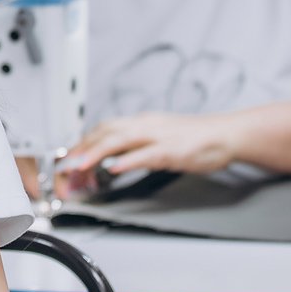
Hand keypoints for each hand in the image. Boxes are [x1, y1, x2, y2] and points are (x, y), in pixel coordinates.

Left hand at [56, 111, 252, 195]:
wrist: (226, 134)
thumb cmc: (195, 140)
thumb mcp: (158, 140)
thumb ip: (135, 149)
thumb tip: (112, 161)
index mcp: (141, 123)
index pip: (104, 130)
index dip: (83, 144)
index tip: (68, 159)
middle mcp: (145, 125)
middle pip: (105, 132)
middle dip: (81, 148)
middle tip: (64, 166)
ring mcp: (158, 136)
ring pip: (120, 140)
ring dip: (96, 152)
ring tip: (79, 165)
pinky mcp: (172, 150)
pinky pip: (146, 154)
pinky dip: (128, 160)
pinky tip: (115, 168)